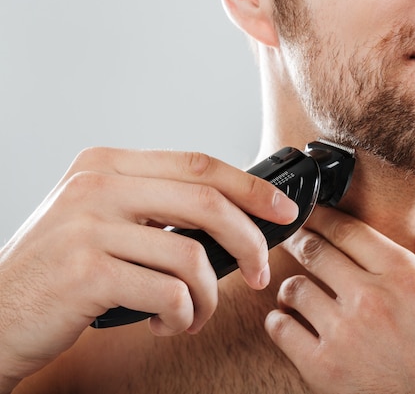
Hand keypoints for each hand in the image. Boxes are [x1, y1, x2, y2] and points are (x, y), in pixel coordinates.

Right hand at [0, 147, 297, 390]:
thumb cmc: (60, 269)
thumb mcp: (103, 219)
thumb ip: (157, 206)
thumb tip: (233, 216)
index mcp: (107, 164)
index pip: (199, 164)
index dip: (250, 186)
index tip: (281, 209)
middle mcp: (97, 184)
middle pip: (207, 201)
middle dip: (249, 241)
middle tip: (260, 273)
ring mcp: (88, 226)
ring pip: (192, 256)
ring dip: (208, 297)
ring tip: (194, 314)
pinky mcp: (86, 272)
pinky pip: (169, 293)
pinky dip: (182, 316)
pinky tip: (167, 324)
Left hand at [265, 208, 414, 393]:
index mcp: (408, 278)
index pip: (351, 231)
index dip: (324, 217)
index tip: (312, 213)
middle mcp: (372, 298)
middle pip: (315, 251)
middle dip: (298, 241)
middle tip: (290, 239)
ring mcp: (344, 332)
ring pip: (294, 288)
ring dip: (291, 288)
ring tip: (295, 293)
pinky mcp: (322, 367)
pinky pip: (280, 328)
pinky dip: (278, 322)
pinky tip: (289, 323)